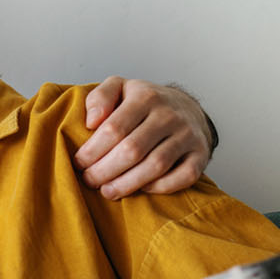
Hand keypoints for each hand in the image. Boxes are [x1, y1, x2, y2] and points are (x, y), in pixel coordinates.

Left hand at [75, 76, 216, 199]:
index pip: (114, 129)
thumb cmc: (144, 103)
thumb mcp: (120, 88)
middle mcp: (169, 115)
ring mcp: (187, 135)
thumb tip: (91, 122)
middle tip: (90, 180)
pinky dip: (161, 187)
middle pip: (132, 150)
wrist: (187, 108)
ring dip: (127, 184)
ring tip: (108, 191)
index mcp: (146, 97)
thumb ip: (100, 97)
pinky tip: (142, 189)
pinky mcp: (200, 154)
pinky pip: (183, 177)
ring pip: (155, 166)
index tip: (79, 163)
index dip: (92, 151)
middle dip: (105, 171)